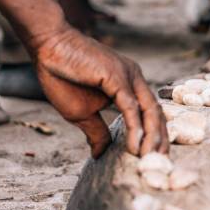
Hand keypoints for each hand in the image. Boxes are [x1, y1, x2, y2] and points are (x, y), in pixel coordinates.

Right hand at [29, 23, 168, 157]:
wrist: (48, 47)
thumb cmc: (63, 77)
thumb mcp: (81, 113)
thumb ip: (97, 132)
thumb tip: (101, 154)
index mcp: (130, 86)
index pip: (151, 113)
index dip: (156, 135)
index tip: (157, 157)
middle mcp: (135, 79)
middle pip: (156, 113)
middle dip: (161, 139)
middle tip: (161, 162)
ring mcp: (129, 76)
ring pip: (149, 110)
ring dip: (152, 137)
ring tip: (151, 159)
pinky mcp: (117, 76)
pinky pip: (130, 106)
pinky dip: (135, 127)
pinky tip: (135, 146)